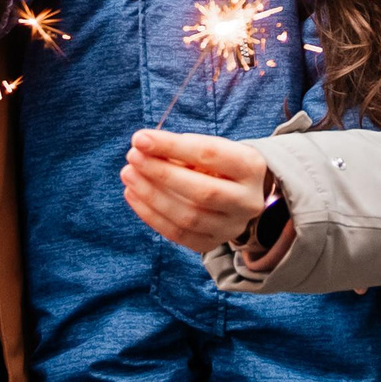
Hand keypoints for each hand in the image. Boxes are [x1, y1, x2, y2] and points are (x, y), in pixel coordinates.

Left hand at [122, 129, 268, 255]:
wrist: (240, 193)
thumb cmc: (218, 163)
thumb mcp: (210, 147)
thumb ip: (180, 148)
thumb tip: (142, 148)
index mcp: (251, 167)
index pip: (210, 155)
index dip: (172, 146)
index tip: (141, 138)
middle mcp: (247, 201)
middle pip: (202, 191)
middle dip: (160, 173)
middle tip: (132, 157)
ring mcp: (231, 227)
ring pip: (188, 217)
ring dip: (151, 195)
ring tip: (129, 175)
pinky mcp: (212, 243)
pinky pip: (178, 234)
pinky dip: (151, 214)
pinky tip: (133, 194)